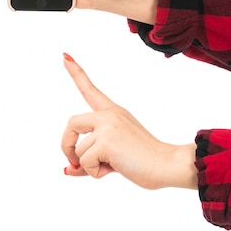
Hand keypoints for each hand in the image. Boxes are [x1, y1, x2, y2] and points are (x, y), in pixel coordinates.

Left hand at [61, 53, 197, 189]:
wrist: (166, 166)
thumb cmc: (143, 163)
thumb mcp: (113, 157)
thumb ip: (90, 159)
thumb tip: (67, 169)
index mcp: (113, 113)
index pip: (90, 90)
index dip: (76, 73)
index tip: (65, 57)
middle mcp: (109, 115)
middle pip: (72, 123)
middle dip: (66, 145)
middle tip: (73, 163)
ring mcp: (108, 126)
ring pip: (79, 151)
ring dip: (90, 166)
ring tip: (114, 167)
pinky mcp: (106, 141)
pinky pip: (85, 162)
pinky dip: (94, 173)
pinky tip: (115, 169)